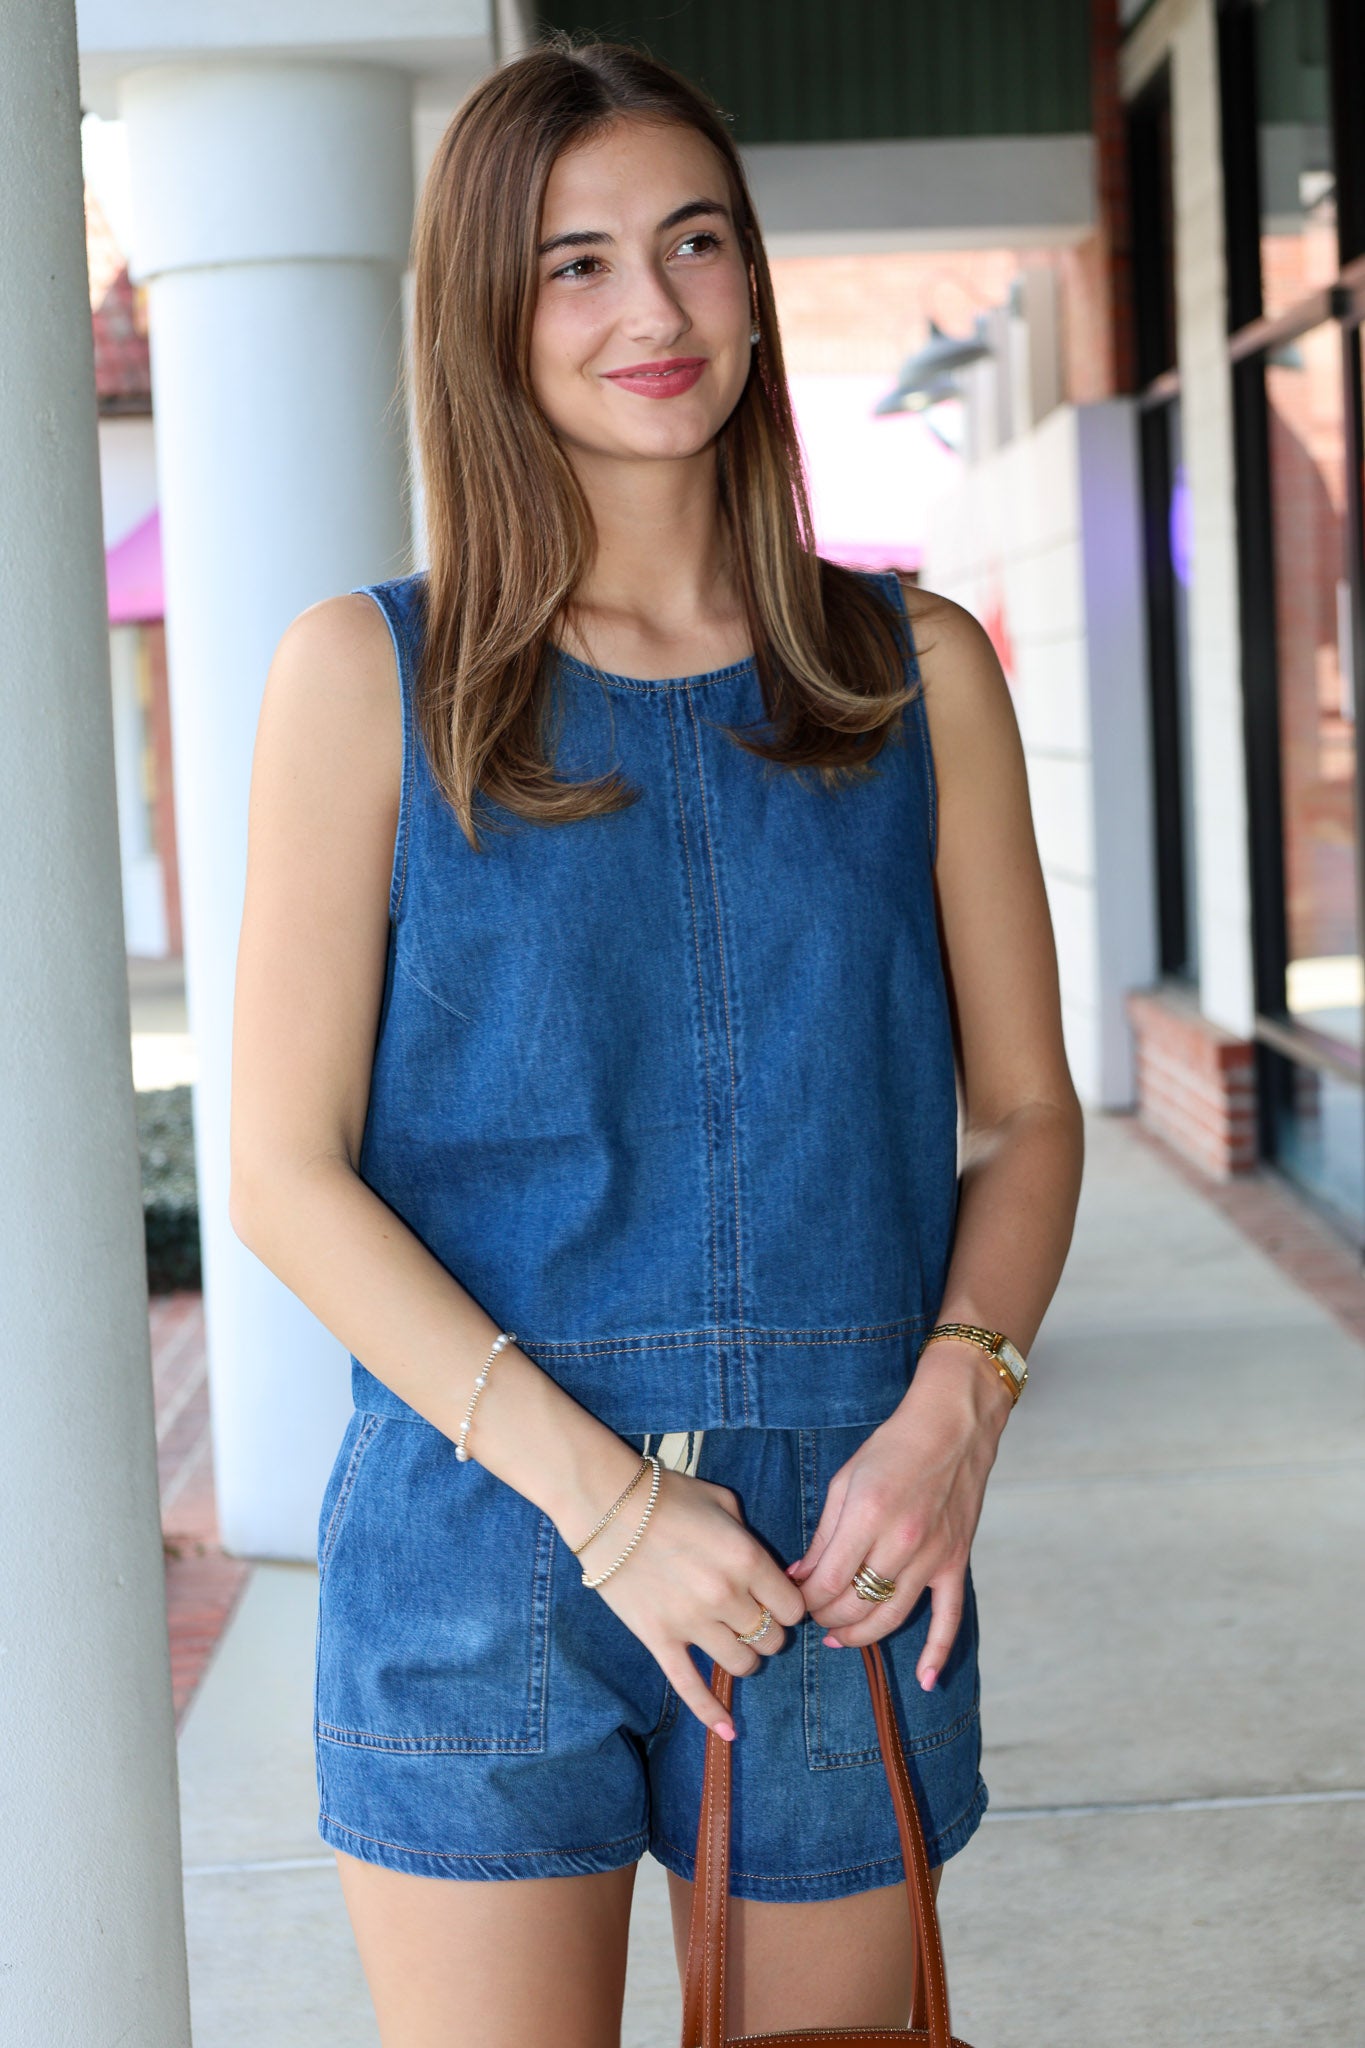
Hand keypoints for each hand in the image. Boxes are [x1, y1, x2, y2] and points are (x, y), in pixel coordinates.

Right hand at [572, 1464, 807, 1741]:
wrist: (606, 1505)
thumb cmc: (667, 1495)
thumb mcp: (723, 1502)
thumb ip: (752, 1537)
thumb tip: (772, 1569)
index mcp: (747, 1559)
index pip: (793, 1608)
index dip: (788, 1606)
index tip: (777, 1600)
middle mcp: (726, 1596)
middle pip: (772, 1640)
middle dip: (768, 1632)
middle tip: (754, 1618)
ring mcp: (692, 1623)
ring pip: (742, 1665)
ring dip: (745, 1657)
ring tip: (734, 1642)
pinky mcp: (660, 1640)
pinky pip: (691, 1687)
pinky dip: (712, 1714)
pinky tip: (729, 1732)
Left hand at [785, 1343, 1011, 1687]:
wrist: (951, 1428)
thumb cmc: (891, 1448)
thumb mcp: (844, 1483)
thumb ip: (823, 1535)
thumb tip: (798, 1576)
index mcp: (868, 1517)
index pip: (827, 1581)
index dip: (803, 1600)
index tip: (790, 1601)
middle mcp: (902, 1542)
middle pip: (855, 1605)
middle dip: (825, 1618)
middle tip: (810, 1617)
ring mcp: (933, 1557)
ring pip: (891, 1617)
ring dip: (859, 1636)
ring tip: (837, 1638)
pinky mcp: (956, 1562)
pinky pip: (949, 1617)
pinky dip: (937, 1652)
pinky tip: (926, 1680)